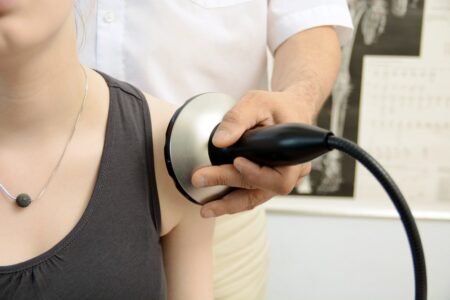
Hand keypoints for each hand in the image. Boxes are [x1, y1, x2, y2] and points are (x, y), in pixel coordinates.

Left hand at [191, 88, 314, 217]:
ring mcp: (279, 179)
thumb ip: (238, 118)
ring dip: (230, 204)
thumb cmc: (276, 107)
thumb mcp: (257, 103)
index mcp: (294, 154)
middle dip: (230, 187)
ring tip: (206, 208)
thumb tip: (220, 141)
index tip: (236, 162)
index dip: (256, 174)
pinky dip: (233, 198)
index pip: (278, 177)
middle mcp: (291, 172)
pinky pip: (252, 195)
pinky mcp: (268, 182)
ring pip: (256, 198)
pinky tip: (215, 201)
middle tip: (201, 179)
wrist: (288, 110)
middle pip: (261, 191)